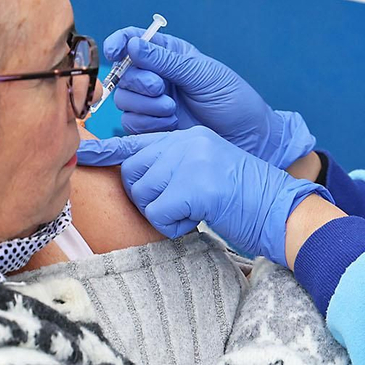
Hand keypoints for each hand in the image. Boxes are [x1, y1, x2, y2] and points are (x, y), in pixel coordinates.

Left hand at [76, 127, 326, 263]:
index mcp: (189, 138)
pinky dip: (174, 227)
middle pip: (132, 172)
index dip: (105, 152)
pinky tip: (198, 220)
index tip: (81, 155)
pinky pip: (159, 215)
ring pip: (143, 195)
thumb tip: (139, 182)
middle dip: (146, 198)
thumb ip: (175, 168)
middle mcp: (187, 143)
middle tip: (178, 207)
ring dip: (163, 214)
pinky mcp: (196, 186)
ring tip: (194, 212)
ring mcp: (191, 162)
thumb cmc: (248, 201)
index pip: (137, 142)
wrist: (283, 210)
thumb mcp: (208, 172)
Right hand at [103, 27, 316, 167]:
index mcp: (170, 55)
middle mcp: (157, 77)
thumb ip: (166, 61)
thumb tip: (133, 45)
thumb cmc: (232, 99)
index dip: (119, 42)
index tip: (114, 51)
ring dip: (145, 105)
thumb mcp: (202, 73)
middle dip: (139, 81)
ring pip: (124, 100)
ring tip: (172, 109)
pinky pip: (131, 123)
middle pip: (124, 73)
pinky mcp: (153, 129)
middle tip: (161, 88)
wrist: (248, 138)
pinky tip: (171, 124)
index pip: (134, 41)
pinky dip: (148, 123)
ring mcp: (153, 104)